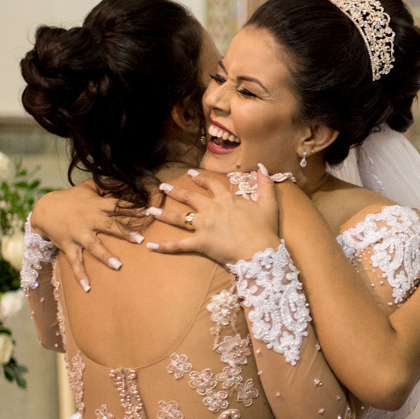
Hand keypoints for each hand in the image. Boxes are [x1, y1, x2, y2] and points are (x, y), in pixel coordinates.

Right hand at [31, 182, 142, 289]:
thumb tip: (125, 179)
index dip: (131, 208)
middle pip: (108, 226)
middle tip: (139, 240)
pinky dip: (80, 276)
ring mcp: (78, 234)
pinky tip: (88, 288)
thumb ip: (105, 185)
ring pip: (93, 246)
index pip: (116, 206)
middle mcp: (88, 220)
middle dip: (124, 233)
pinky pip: (75, 263)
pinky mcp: (68, 246)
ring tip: (118, 266)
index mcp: (96, 206)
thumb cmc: (70, 199)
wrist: (43, 209)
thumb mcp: (86, 188)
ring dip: (105, 256)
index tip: (147, 212)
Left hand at [144, 168, 282, 264]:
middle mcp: (211, 210)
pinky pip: (179, 245)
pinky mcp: (199, 243)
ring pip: (179, 218)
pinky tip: (150, 246)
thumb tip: (262, 167)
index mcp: (226, 200)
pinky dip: (165, 247)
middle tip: (163, 187)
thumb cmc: (265, 229)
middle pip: (190, 198)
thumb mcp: (268, 204)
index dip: (201, 179)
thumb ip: (265, 185)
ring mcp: (203, 227)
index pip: (211, 185)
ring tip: (151, 211)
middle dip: (176, 191)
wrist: (259, 251)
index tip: (191, 174)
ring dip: (164, 214)